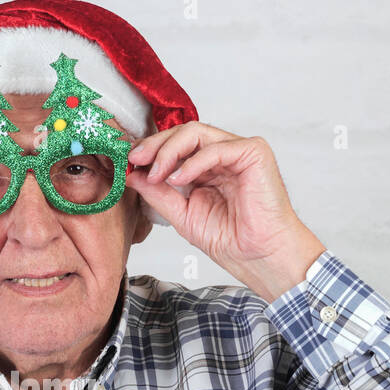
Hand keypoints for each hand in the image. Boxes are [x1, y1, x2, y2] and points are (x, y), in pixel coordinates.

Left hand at [126, 123, 325, 302]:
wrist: (259, 256)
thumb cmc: (231, 239)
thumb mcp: (182, 215)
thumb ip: (159, 193)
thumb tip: (132, 175)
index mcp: (207, 167)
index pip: (175, 146)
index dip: (151, 151)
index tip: (129, 163)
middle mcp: (223, 154)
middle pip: (183, 133)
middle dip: (155, 146)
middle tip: (136, 160)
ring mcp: (239, 151)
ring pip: (196, 133)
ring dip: (169, 151)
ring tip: (156, 174)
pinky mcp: (254, 153)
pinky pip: (216, 148)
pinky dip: (193, 162)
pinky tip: (179, 178)